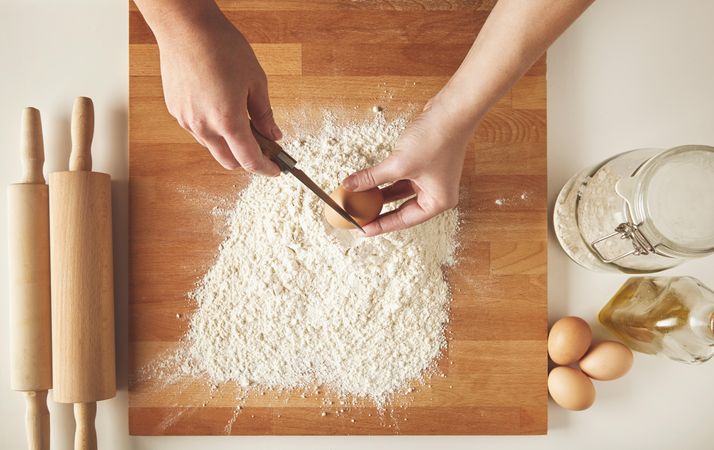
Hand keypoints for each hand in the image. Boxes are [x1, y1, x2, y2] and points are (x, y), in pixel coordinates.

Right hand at [156, 12, 280, 174]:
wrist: (185, 28)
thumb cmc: (222, 47)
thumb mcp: (255, 80)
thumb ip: (264, 113)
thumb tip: (274, 134)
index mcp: (228, 120)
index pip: (249, 160)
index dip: (265, 169)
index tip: (275, 169)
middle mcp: (204, 126)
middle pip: (229, 161)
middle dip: (247, 159)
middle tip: (262, 146)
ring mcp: (186, 120)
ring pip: (212, 147)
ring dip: (228, 144)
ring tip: (241, 122)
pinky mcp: (175, 111)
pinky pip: (197, 131)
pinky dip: (212, 130)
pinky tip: (219, 108)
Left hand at [342, 93, 477, 235]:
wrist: (452, 110)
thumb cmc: (436, 139)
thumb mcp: (399, 164)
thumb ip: (372, 178)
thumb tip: (350, 187)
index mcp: (437, 202)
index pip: (404, 220)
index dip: (380, 225)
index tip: (361, 229)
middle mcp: (437, 193)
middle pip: (402, 209)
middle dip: (379, 212)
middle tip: (358, 217)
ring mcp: (431, 179)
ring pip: (400, 193)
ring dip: (380, 195)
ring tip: (360, 201)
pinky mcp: (424, 164)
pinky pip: (401, 178)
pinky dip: (386, 180)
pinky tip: (369, 183)